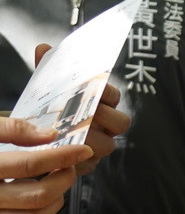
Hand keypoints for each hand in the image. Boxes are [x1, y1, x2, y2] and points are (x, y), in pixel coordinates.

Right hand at [0, 117, 92, 213]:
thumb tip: (50, 135)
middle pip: (35, 195)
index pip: (28, 164)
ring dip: (56, 199)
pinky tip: (45, 196)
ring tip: (59, 179)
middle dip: (63, 179)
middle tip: (69, 163)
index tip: (82, 149)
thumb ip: (11, 129)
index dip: (61, 156)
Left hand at [33, 44, 129, 175]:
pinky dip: (77, 160)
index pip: (113, 96)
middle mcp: (106, 125)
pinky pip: (90, 164)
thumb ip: (48, 72)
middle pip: (121, 122)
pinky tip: (62, 154)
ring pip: (108, 144)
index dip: (106, 93)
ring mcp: (99, 146)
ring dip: (91, 140)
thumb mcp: (47, 91)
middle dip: (104, 117)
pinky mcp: (87, 164)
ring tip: (70, 136)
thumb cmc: (47, 112)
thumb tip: (43, 48)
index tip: (92, 90)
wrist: (35, 139)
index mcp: (102, 104)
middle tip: (85, 113)